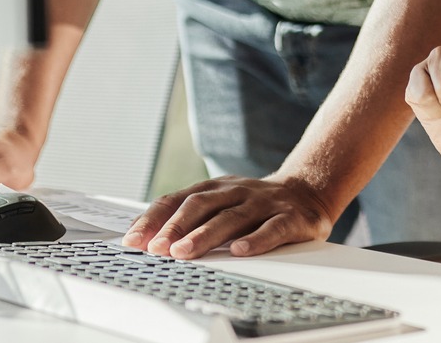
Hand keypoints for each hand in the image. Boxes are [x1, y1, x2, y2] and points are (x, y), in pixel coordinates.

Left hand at [122, 175, 333, 258]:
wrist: (308, 190)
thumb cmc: (254, 204)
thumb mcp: (220, 203)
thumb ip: (188, 218)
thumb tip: (145, 240)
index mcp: (215, 188)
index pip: (177, 199)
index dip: (153, 219)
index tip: (133, 240)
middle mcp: (236, 191)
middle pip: (201, 205)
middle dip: (175, 227)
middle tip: (157, 248)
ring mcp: (263, 203)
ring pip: (231, 218)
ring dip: (205, 235)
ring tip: (184, 253)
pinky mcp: (289, 217)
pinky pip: (271, 229)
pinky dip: (255, 240)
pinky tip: (240, 251)